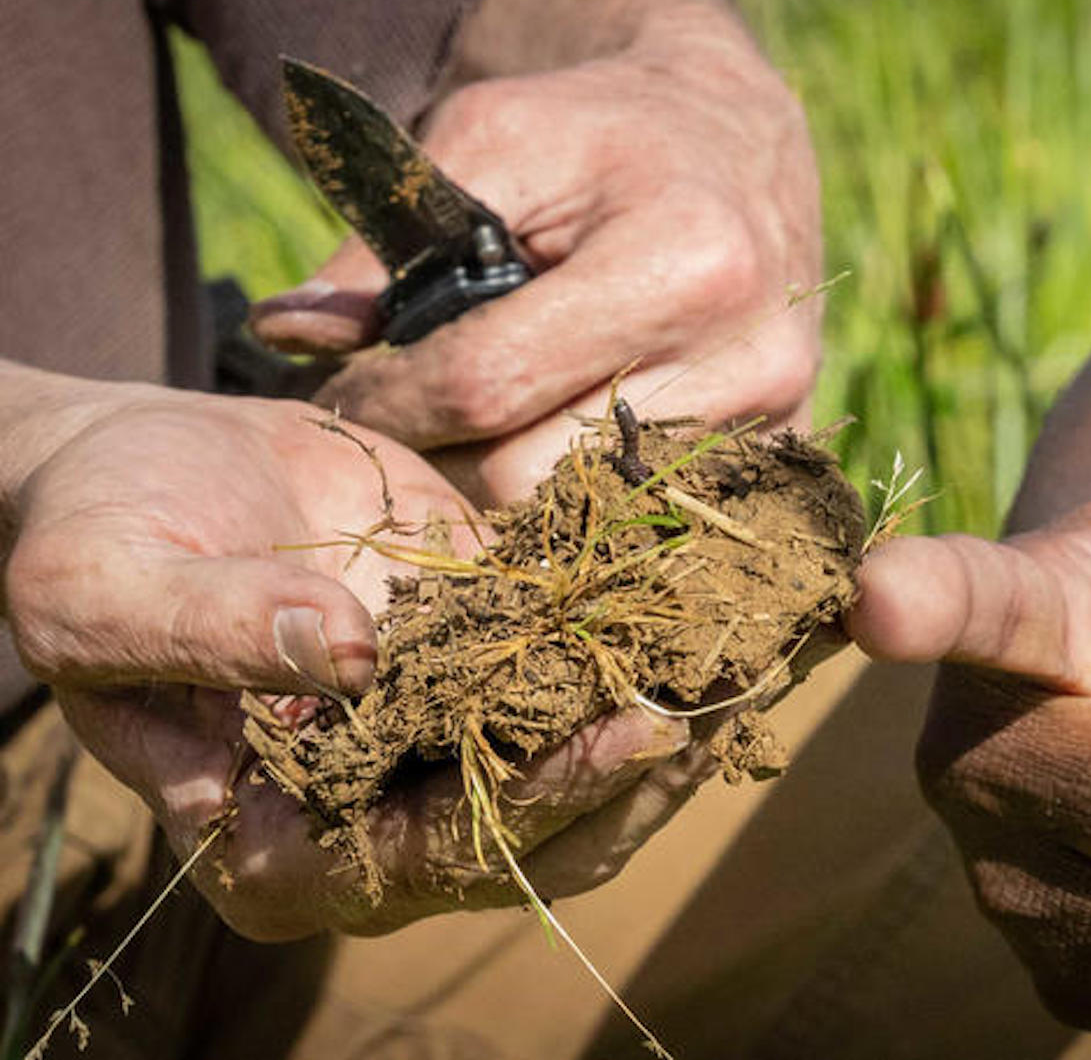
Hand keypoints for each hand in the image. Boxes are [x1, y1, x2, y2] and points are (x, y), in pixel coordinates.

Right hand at [3, 388, 704, 938]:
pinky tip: (725, 597)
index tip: (631, 738)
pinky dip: (647, 637)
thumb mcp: (100, 587)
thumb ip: (206, 633)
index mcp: (277, 840)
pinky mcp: (485, 650)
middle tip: (733, 698)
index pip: (424, 859)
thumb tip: (342, 654)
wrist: (145, 463)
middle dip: (638, 772)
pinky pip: (575, 661)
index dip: (533, 808)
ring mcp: (442, 730)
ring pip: (575, 756)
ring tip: (762, 653)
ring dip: (667, 715)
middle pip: (534, 827)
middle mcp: (377, 808)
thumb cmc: (94, 535)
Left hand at [252, 31, 821, 503]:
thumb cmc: (605, 134)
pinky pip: (645, 514)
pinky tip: (550, 442)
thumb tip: (288, 336)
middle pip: (537, 477)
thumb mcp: (491, 140)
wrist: (737, 144)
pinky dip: (581, 495)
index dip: (391, 404)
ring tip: (475, 433)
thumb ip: (385, 242)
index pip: (491, 386)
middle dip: (444, 461)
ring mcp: (774, 419)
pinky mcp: (779, 452)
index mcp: (682, 261)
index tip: (342, 399)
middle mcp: (749, 357)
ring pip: (587, 518)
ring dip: (507, 488)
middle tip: (406, 426)